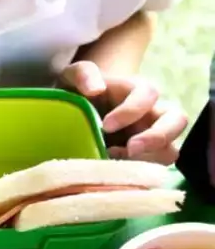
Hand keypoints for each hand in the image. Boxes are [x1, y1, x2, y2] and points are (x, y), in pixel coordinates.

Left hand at [59, 61, 186, 163]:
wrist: (77, 113)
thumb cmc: (79, 92)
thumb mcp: (72, 76)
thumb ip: (82, 74)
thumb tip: (95, 89)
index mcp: (137, 90)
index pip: (148, 94)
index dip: (131, 110)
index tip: (106, 125)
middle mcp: (152, 113)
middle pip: (177, 120)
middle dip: (157, 136)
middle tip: (130, 148)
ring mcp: (152, 138)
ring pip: (170, 150)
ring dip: (148, 159)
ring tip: (115, 162)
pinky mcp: (143, 160)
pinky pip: (153, 170)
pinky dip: (137, 174)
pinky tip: (113, 173)